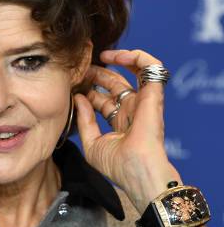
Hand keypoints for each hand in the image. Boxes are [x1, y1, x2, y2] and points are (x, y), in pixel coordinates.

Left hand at [74, 49, 182, 214]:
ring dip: (118, 60)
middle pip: (115, 84)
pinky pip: (151, 66)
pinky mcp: (153, 93)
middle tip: (83, 68)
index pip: (104, 100)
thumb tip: (78, 98)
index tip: (74, 86)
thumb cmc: (117, 165)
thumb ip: (84, 121)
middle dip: (98, 74)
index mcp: (120, 122)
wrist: (137, 170)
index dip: (89, 90)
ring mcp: (143, 101)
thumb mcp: (92, 144)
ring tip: (101, 56)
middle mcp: (132, 110)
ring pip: (134, 71)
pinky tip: (117, 56)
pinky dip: (137, 56)